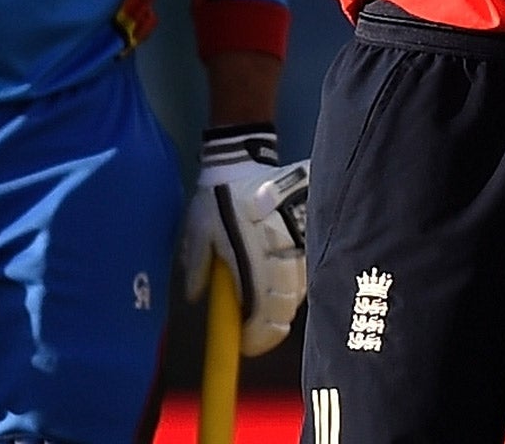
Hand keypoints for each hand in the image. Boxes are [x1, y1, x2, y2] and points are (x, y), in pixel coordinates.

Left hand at [179, 126, 309, 355]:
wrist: (245, 159)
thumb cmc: (217, 198)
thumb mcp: (198, 231)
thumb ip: (196, 267)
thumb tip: (195, 300)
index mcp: (252, 255)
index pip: (264, 310)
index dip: (258, 335)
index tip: (246, 345)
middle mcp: (281, 253)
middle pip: (285, 307)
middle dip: (271, 327)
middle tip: (255, 332)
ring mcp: (300, 244)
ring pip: (298, 291)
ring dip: (282, 307)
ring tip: (265, 309)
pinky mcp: (310, 234)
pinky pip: (305, 271)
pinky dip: (292, 286)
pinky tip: (279, 285)